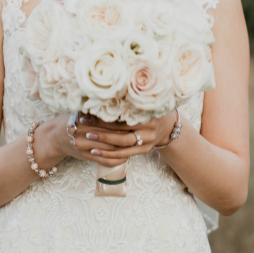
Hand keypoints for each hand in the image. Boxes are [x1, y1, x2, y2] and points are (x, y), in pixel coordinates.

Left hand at [62, 111, 176, 164]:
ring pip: (122, 146)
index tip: (88, 114)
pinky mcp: (145, 150)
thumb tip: (101, 97)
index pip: (122, 118)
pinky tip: (96, 153)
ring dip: (103, 145)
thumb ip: (128, 102)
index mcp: (147, 115)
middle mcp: (149, 130)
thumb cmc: (150, 110)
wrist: (168, 125)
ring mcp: (147, 142)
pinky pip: (124, 155)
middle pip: (121, 134)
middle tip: (85, 128)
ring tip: (88, 141)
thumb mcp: (143, 103)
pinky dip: (109, 155)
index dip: (105, 118)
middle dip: (102, 132)